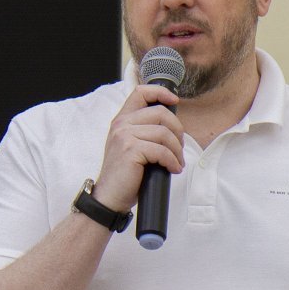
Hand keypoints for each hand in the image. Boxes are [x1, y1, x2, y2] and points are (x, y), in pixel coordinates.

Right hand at [90, 84, 184, 211]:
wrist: (109, 197)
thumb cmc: (124, 175)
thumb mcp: (130, 146)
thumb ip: (143, 131)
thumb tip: (172, 126)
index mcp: (122, 120)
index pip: (141, 92)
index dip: (161, 92)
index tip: (174, 101)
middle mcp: (121, 124)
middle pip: (160, 113)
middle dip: (177, 130)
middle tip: (179, 148)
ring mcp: (124, 136)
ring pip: (164, 133)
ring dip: (177, 150)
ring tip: (176, 162)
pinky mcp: (131, 150)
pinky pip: (162, 150)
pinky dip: (172, 161)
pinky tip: (173, 169)